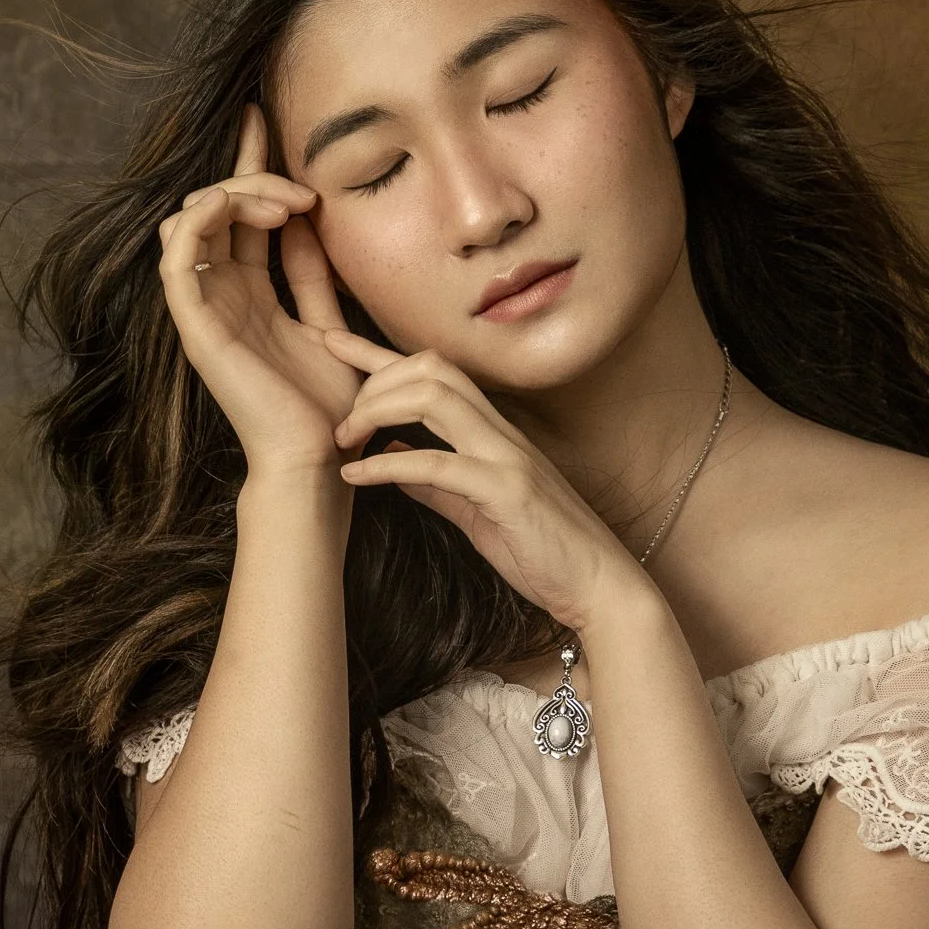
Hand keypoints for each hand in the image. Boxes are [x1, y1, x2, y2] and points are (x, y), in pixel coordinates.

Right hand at [157, 105, 362, 473]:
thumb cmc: (332, 409)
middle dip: (252, 177)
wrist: (320, 459)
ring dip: (233, 195)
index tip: (265, 118)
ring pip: (190, 218)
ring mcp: (203, 309)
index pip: (239, 213)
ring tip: (287, 206)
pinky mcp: (195, 323)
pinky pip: (175, 255)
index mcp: (249, 294)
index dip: (249, 163)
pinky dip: (199, 218)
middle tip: (301, 190)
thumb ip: (315, 276)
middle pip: (214, 206)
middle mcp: (219, 296)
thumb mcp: (330, 325)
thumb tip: (312, 220)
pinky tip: (237, 207)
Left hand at [324, 332, 650, 633]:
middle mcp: (500, 432)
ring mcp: (505, 457)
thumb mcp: (476, 511)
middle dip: (372, 380)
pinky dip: (387, 466)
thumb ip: (436, 484)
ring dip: (375, 410)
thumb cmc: (543, 551)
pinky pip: (437, 464)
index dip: (377, 353)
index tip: (329, 342)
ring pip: (433, 398)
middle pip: (429, 369)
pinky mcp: (506, 491)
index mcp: (493, 433)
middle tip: (338, 422)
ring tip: (342, 440)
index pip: (433, 372)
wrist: (598, 586)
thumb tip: (395, 458)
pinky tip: (356, 475)